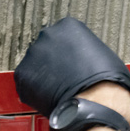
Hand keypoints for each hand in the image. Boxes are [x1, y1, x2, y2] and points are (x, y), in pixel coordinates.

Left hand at [15, 17, 129, 115]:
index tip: (72, 60)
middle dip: (54, 61)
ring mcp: (33, 54)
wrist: (96, 104)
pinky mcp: (23, 75)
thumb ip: (88, 51)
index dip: (69, 50)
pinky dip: (36, 90)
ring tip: (60, 88)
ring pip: (36, 65)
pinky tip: (51, 95)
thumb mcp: (105, 55)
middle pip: (47, 47)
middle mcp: (48, 35)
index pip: (64, 34)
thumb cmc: (106, 82)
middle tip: (65, 75)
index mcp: (69, 26)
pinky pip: (27, 82)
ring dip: (45, 76)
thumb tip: (85, 58)